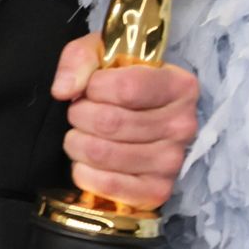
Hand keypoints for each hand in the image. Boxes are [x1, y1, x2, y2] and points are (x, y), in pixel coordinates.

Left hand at [50, 34, 202, 209]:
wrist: (135, 122)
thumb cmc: (120, 87)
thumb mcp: (102, 57)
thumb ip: (80, 59)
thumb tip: (64, 90)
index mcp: (180, 86)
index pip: (126, 88)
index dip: (93, 88)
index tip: (90, 89)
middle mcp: (183, 125)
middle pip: (110, 122)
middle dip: (79, 116)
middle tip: (80, 114)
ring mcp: (172, 161)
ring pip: (102, 153)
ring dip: (77, 143)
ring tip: (82, 136)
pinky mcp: (157, 191)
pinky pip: (106, 184)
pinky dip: (84, 172)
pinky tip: (88, 162)